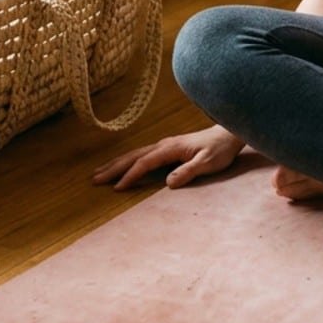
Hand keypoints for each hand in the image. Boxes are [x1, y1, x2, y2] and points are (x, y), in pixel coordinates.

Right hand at [91, 124, 244, 190]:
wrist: (228, 135)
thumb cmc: (219, 151)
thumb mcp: (208, 164)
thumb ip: (188, 172)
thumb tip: (168, 183)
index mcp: (170, 148)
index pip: (145, 163)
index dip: (130, 175)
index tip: (117, 188)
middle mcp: (164, 144)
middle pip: (133, 156)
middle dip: (113, 167)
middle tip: (94, 179)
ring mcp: (165, 145)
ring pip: (135, 154)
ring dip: (117, 163)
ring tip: (99, 172)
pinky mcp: (167, 148)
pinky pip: (142, 155)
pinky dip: (128, 161)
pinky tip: (122, 166)